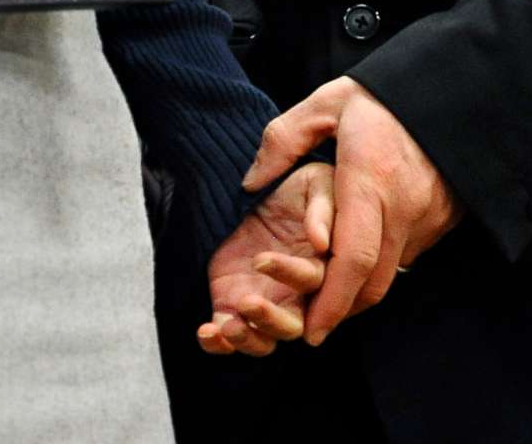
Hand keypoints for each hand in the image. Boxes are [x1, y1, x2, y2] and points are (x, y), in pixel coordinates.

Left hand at [199, 162, 333, 357]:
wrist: (264, 194)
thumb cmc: (299, 189)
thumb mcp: (314, 185)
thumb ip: (322, 209)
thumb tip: (322, 241)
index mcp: (324, 266)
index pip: (317, 282)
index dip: (292, 276)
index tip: (262, 259)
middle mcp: (301, 295)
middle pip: (298, 325)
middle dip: (272, 320)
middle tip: (248, 301)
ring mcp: (271, 304)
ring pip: (269, 340)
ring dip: (250, 339)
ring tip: (228, 325)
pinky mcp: (238, 306)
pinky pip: (233, 340)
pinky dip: (220, 344)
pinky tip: (207, 332)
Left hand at [243, 76, 460, 344]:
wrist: (454, 89)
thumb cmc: (386, 95)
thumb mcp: (329, 102)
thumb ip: (284, 139)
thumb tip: (250, 182)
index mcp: (370, 180)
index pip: (352, 258)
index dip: (331, 302)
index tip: (310, 331)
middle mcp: (403, 207)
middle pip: (373, 282)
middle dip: (341, 311)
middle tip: (312, 327)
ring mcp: (429, 217)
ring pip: (392, 274)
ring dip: (360, 292)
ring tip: (330, 298)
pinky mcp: (443, 218)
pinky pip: (409, 255)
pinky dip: (382, 266)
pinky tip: (361, 258)